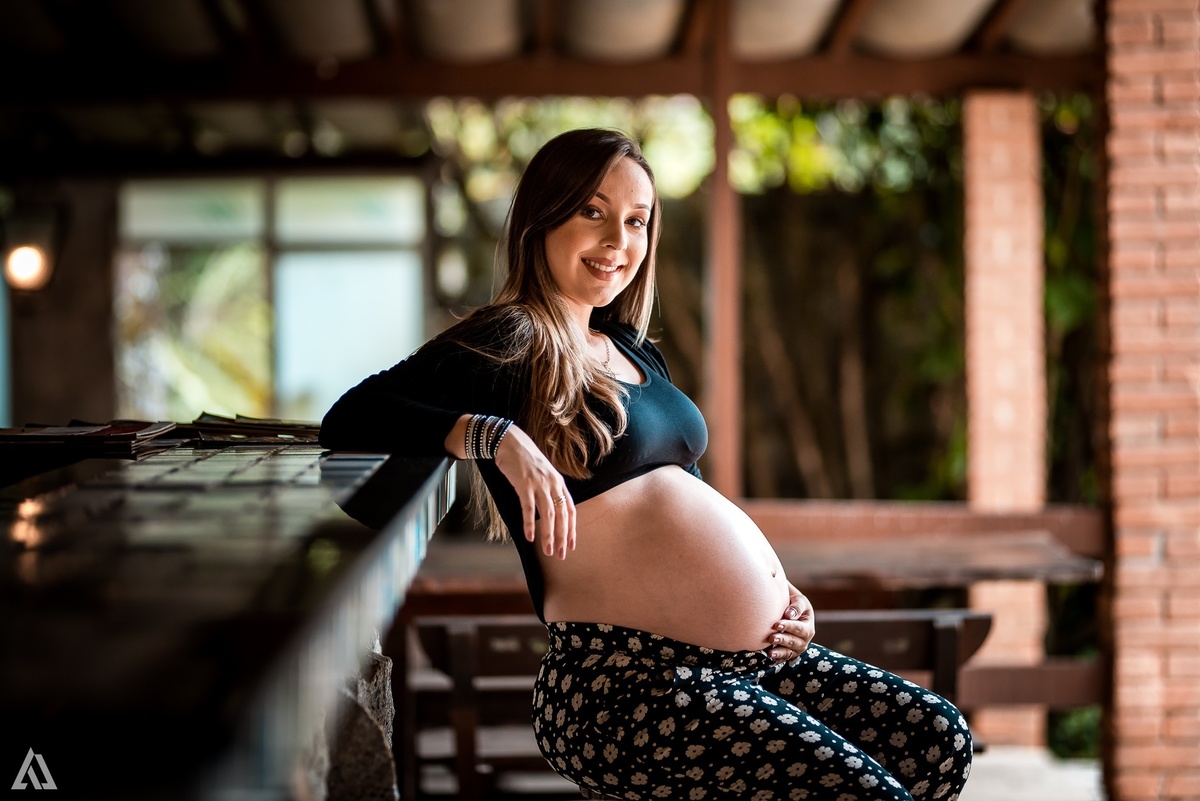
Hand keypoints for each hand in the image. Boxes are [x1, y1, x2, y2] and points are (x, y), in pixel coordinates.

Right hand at [493, 424, 575, 558]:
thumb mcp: (543, 474)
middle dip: (562, 537)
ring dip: (549, 535)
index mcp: (559, 483)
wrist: (510, 442)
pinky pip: (528, 508)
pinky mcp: (524, 484)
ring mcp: (539, 484)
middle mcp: (552, 484)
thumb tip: (552, 510)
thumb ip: (549, 490)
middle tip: (560, 555)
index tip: (570, 545)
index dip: (571, 529)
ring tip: (547, 550)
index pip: (570, 510)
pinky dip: (529, 524)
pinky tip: (529, 537)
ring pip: (548, 514)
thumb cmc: (525, 460)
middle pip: (562, 515)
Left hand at [767, 585, 814, 661]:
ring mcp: (796, 649)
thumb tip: (789, 614)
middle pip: (793, 642)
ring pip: (788, 652)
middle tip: (771, 638)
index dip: (788, 626)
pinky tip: (769, 658)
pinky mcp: (789, 653)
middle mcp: (804, 640)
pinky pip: (783, 658)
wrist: (791, 612)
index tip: (776, 625)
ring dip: (779, 652)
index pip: (798, 628)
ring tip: (770, 652)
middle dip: (782, 640)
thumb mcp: (800, 601)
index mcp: (808, 628)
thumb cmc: (795, 605)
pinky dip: (777, 658)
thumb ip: (796, 607)